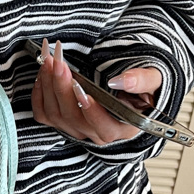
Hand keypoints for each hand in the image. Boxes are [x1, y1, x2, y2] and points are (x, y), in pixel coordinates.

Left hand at [31, 39, 162, 144]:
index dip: (90, 109)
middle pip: (73, 118)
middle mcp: (97, 133)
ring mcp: (77, 129)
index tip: (80, 87)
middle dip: (62, 88)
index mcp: (122, 127)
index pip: (103, 127)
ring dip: (49, 86)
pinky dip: (39, 94)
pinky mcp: (62, 122)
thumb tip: (121, 81)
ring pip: (55, 114)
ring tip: (49, 60)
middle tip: (58, 61)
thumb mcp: (154, 80)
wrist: (132, 87)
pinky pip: (44, 114)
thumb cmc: (144, 86)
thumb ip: (143, 80)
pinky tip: (43, 74)